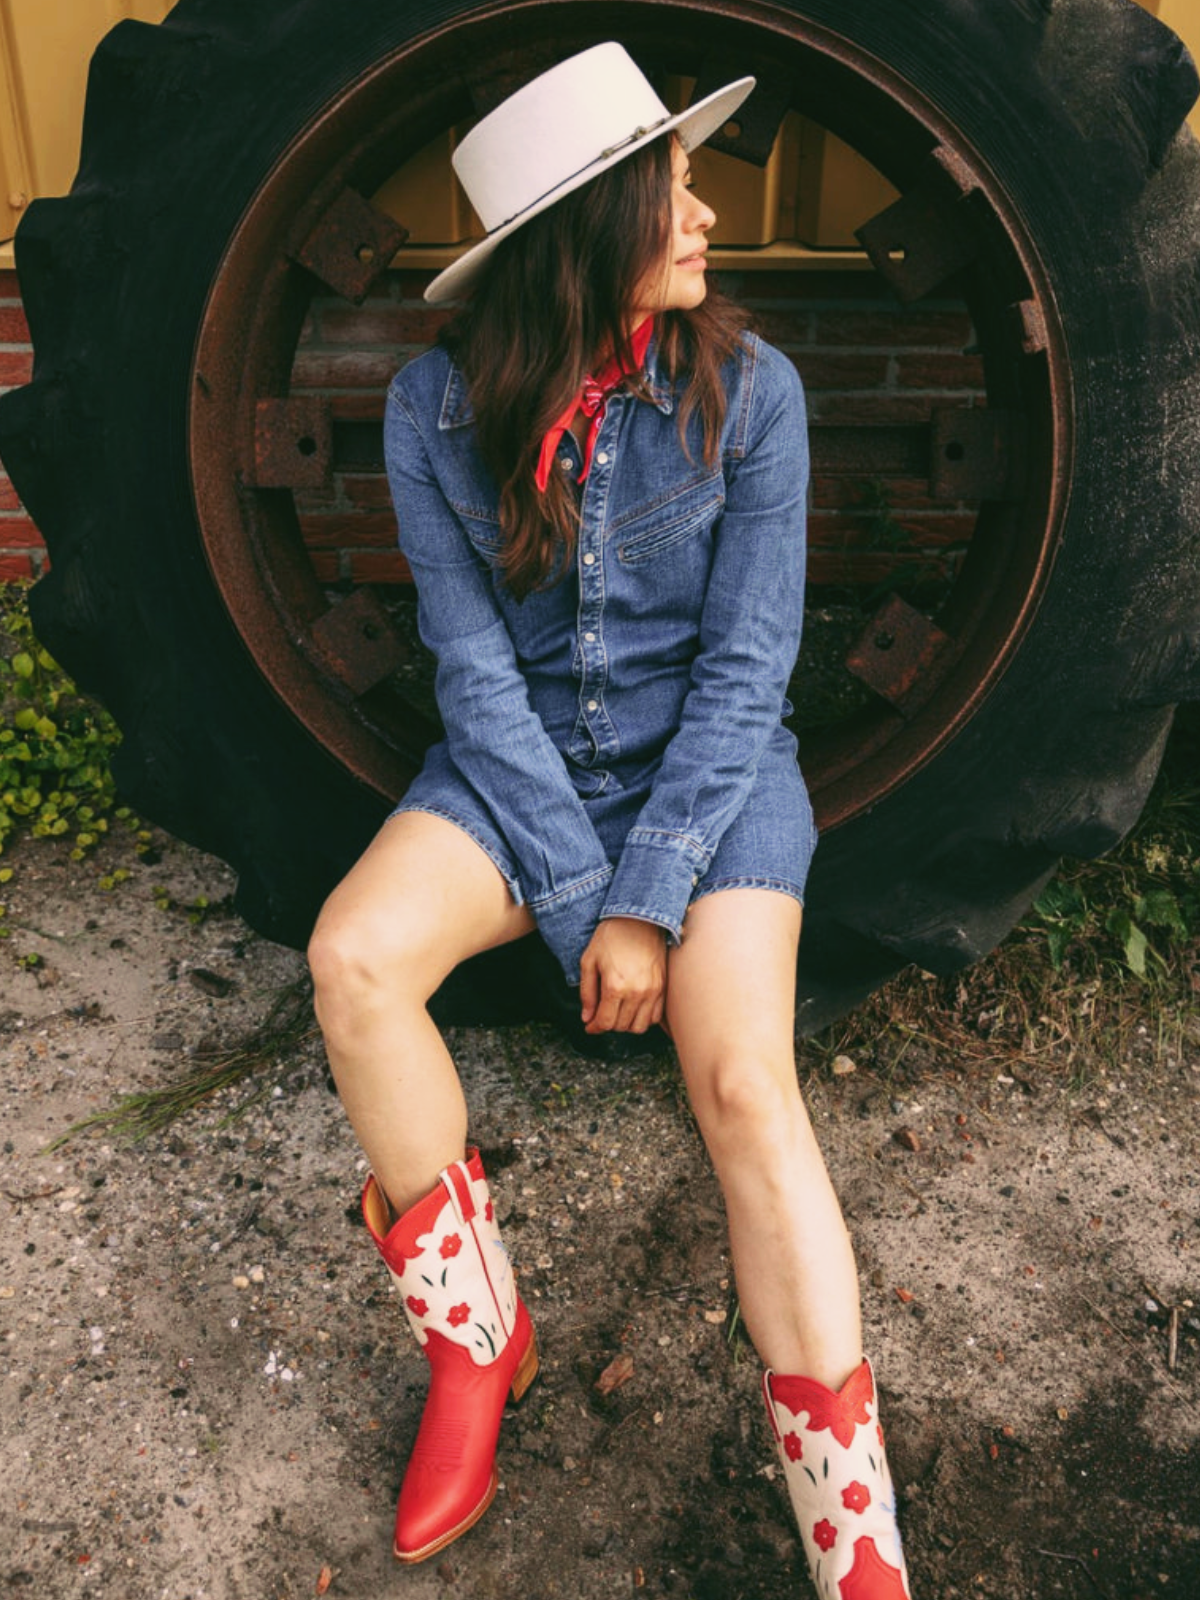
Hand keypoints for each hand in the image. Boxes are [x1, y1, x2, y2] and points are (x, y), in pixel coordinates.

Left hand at [579, 917, 666, 1034]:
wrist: (638, 918)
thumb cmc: (612, 936)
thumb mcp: (589, 961)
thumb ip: (587, 993)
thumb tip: (587, 1017)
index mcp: (615, 986)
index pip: (605, 1022)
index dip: (594, 1027)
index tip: (590, 1026)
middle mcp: (636, 991)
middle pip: (621, 1026)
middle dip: (607, 1025)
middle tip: (601, 1015)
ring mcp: (653, 991)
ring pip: (639, 1026)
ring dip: (626, 1025)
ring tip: (617, 1013)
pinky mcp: (663, 987)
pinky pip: (655, 1016)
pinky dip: (643, 1019)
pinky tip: (633, 1009)